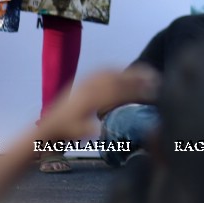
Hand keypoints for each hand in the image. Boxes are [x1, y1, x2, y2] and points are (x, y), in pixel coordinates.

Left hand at [38, 67, 158, 140]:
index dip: (136, 89)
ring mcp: (85, 82)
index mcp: (88, 99)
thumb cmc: (65, 133)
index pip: (117, 91)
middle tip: (156, 79)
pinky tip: (126, 72)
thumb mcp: (76, 133)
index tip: (152, 91)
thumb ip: (88, 128)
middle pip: (117, 77)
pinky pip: (103, 70)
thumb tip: (101, 127)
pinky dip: (117, 69)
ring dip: (129, 71)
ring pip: (111, 71)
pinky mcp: (83, 81)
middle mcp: (87, 87)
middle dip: (138, 77)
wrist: (47, 127)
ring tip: (146, 73)